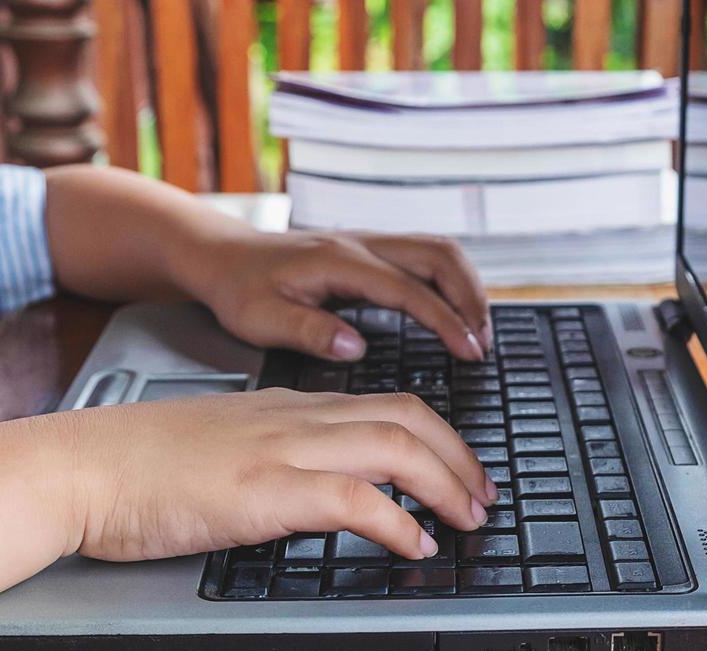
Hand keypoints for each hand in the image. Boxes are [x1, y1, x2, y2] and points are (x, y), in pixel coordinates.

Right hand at [63, 389, 496, 561]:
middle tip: (485, 496)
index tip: (461, 468)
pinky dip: (398, 522)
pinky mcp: (264, 490)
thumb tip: (306, 487)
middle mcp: (294, 418)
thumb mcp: (219, 447)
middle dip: (460, 457)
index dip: (437, 436)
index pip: (386, 404)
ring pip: (395, 448)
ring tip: (468, 520)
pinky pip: (354, 500)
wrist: (76, 467)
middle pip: (408, 419)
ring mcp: (281, 450)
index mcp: (285, 408)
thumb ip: (270, 455)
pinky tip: (415, 546)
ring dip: (446, 486)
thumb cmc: (134, 466)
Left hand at [189, 229, 490, 363]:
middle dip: (471, 299)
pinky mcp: (372, 250)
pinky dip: (452, 282)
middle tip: (484, 344)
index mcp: (339, 262)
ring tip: (479, 330)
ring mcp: (370, 242)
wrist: (223, 255)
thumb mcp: (261, 319)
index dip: (445, 320)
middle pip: (439, 255)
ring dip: (468, 287)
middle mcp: (362, 244)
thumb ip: (309, 332)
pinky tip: (456, 311)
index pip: (409, 289)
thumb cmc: (239, 290)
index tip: (469, 351)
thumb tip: (357, 348)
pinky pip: (427, 256)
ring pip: (439, 250)